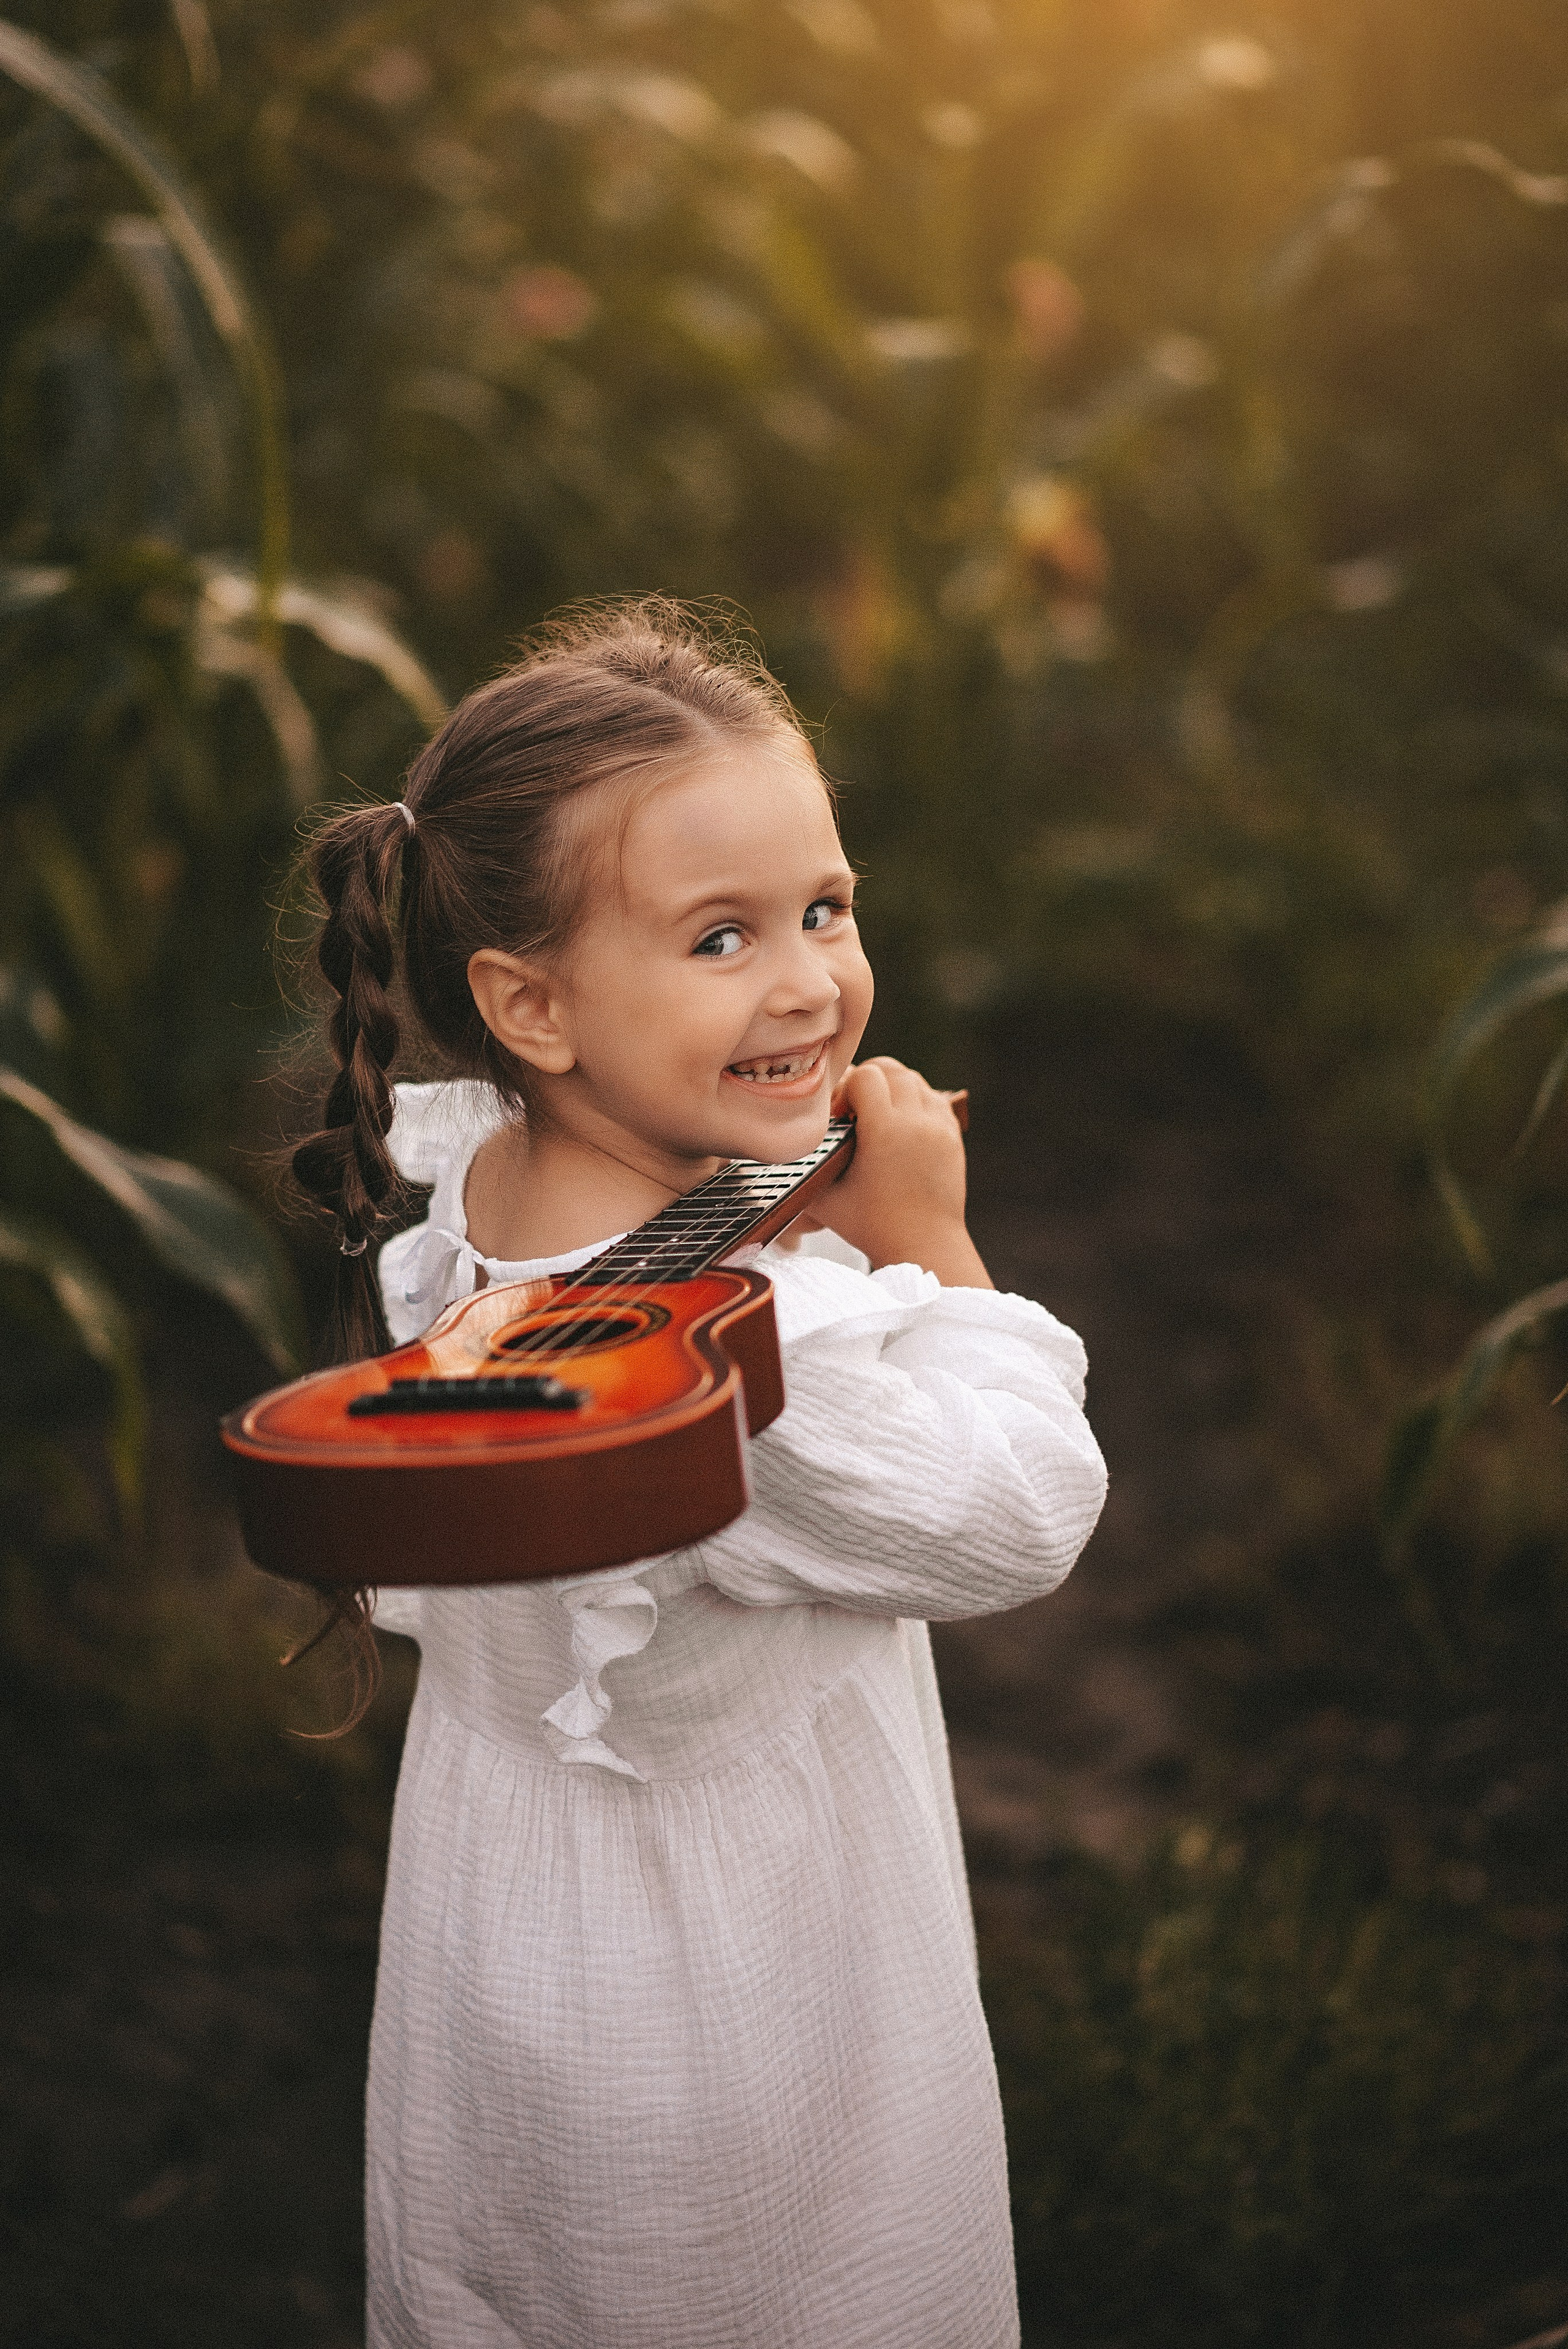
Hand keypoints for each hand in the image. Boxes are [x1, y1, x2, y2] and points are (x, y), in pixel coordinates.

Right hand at [807, 1058, 992, 1288]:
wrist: (926, 1246)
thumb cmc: (873, 1227)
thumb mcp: (826, 1200)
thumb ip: (803, 1168)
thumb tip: (781, 1146)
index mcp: (887, 1131)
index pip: (865, 1076)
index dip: (845, 1089)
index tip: (841, 1118)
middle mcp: (918, 1122)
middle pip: (891, 1069)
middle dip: (868, 1081)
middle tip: (854, 1111)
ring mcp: (940, 1127)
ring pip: (914, 1079)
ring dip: (891, 1088)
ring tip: (876, 1116)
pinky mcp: (953, 1135)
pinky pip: (933, 1097)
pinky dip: (914, 1101)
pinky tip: (899, 1125)